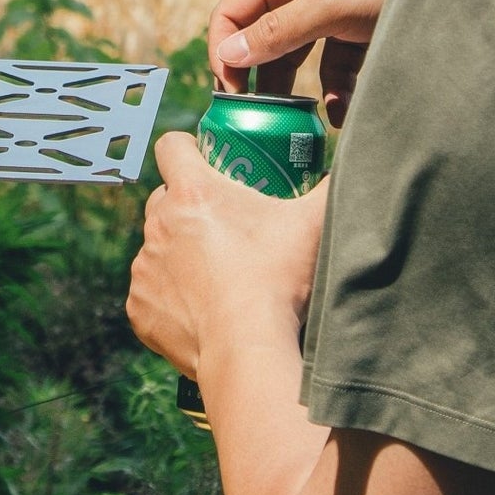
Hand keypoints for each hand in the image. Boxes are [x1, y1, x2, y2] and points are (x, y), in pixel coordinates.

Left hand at [126, 131, 326, 378]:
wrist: (247, 348)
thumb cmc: (278, 278)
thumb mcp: (315, 221)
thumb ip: (333, 184)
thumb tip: (355, 164)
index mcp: (192, 192)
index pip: (172, 146)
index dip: (189, 149)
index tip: (210, 163)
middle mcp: (158, 224)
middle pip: (165, 198)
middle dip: (189, 206)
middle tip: (226, 225)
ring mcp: (145, 268)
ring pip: (158, 247)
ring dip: (180, 253)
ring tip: (218, 274)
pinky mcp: (139, 309)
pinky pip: (151, 292)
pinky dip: (170, 297)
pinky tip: (202, 308)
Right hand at [209, 0, 412, 122]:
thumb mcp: (327, 6)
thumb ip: (278, 33)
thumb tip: (227, 56)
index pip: (231, 13)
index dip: (224, 52)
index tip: (230, 96)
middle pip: (260, 40)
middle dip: (259, 80)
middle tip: (260, 120)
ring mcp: (327, 11)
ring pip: (295, 59)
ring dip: (296, 92)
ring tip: (297, 125)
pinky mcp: (354, 32)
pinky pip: (330, 68)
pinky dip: (332, 92)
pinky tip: (339, 113)